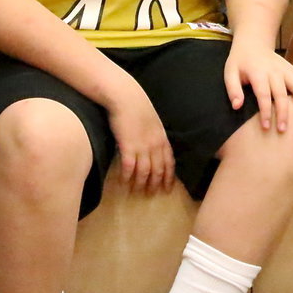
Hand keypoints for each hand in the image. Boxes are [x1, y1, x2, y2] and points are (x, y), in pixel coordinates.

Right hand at [106, 78, 174, 194]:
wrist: (126, 98)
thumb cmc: (138, 108)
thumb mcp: (153, 123)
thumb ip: (155, 136)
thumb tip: (154, 148)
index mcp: (162, 138)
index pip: (169, 162)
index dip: (169, 177)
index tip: (167, 188)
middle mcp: (155, 144)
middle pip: (158, 169)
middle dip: (156, 184)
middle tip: (152, 195)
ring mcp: (142, 146)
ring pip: (144, 171)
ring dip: (141, 184)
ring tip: (136, 192)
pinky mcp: (127, 146)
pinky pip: (129, 167)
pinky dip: (127, 176)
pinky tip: (124, 182)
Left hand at [224, 40, 292, 132]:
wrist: (254, 43)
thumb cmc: (240, 62)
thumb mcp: (230, 72)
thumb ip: (233, 89)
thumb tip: (237, 106)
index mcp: (258, 73)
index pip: (263, 94)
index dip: (265, 111)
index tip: (266, 127)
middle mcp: (275, 71)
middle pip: (281, 93)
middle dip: (283, 112)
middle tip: (283, 129)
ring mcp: (286, 70)